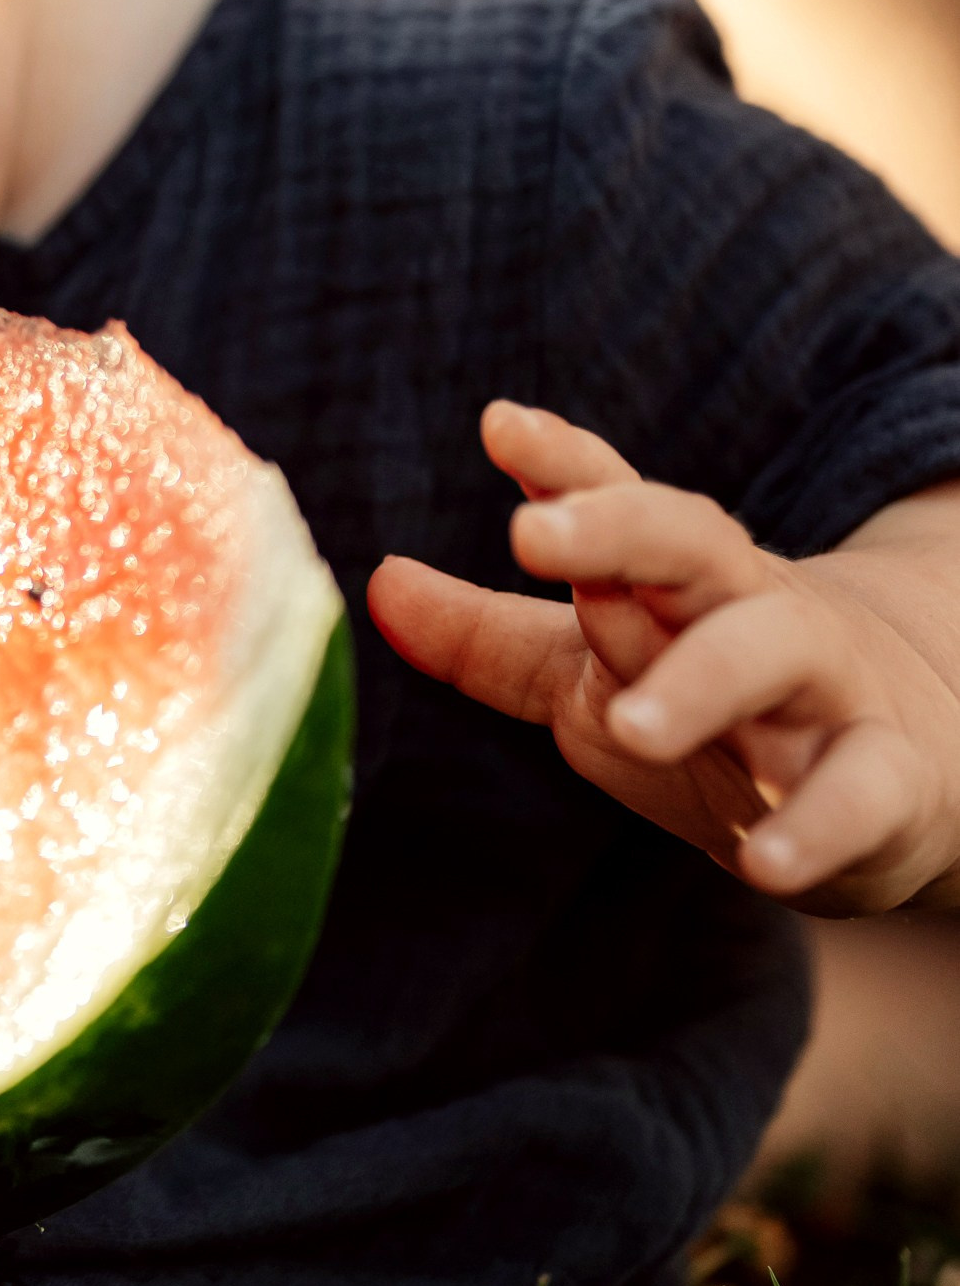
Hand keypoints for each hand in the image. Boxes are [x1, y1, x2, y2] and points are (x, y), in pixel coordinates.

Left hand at [369, 400, 959, 914]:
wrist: (907, 770)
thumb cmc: (720, 714)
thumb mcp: (603, 671)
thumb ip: (493, 641)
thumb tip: (379, 583)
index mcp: (678, 582)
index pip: (623, 505)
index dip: (565, 464)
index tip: (497, 423)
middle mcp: (751, 612)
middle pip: (694, 546)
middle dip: (617, 531)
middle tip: (532, 534)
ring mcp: (824, 693)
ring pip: (775, 653)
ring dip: (704, 680)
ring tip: (632, 723)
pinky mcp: (887, 785)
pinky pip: (859, 796)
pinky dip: (814, 828)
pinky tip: (760, 862)